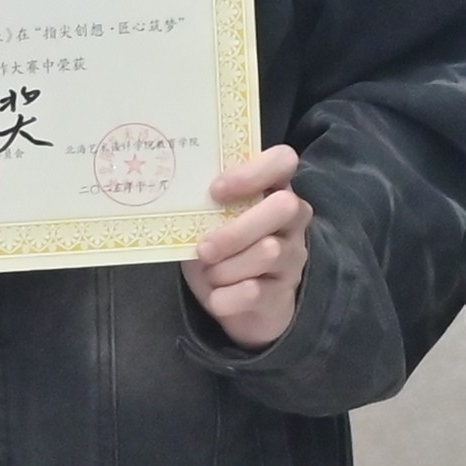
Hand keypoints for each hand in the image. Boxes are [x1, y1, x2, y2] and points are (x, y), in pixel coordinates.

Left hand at [188, 147, 313, 349]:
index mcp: (272, 190)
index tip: (216, 190)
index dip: (253, 171)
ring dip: (226, 267)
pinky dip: (226, 297)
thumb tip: (173, 194)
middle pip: (284, 206)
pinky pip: (255, 292)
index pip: (283, 160)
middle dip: (238, 228)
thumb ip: (206, 205)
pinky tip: (217, 296)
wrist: (239, 305)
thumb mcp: (212, 223)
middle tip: (204, 248)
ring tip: (210, 273)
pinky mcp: (284, 293)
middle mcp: (292, 220)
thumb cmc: (221, 250)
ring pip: (268, 252)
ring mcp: (292, 256)